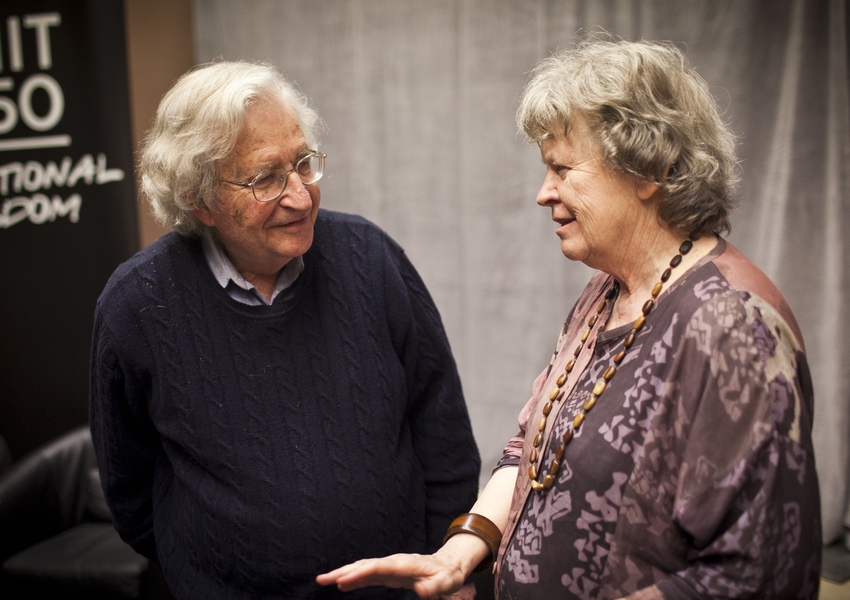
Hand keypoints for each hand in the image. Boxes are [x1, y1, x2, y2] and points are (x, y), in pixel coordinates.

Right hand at [316, 550, 467, 598]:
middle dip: (343, 571)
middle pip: (364, 565)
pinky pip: (368, 574)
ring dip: (344, 574)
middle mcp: (393, 563)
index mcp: (404, 564)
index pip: (378, 568)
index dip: (360, 573)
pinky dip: (354, 578)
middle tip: (322, 579)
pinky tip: (343, 584)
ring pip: (363, 568)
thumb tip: (420, 592)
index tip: (343, 579)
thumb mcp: (445, 583)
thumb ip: (433, 587)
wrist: (449, 564)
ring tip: (325, 580)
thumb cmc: (447, 575)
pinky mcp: (389, 573)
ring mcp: (390, 567)